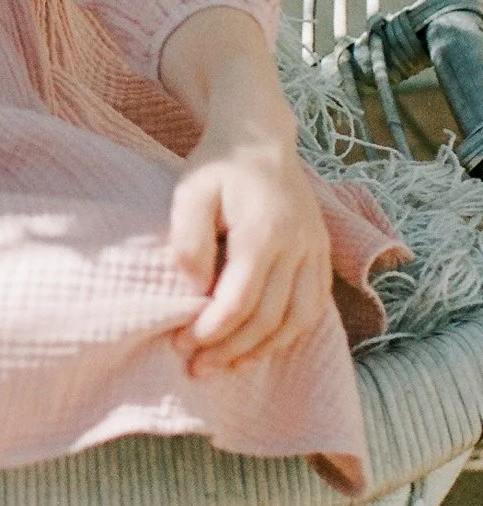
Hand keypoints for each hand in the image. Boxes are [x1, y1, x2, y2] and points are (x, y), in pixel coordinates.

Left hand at [168, 131, 332, 377]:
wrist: (259, 137)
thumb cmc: (217, 166)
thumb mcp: (190, 192)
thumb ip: (189, 239)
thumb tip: (195, 289)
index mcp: (263, 231)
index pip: (240, 301)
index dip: (212, 331)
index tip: (182, 346)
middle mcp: (297, 245)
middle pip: (268, 318)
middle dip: (231, 349)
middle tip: (197, 368)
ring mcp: (315, 250)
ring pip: (297, 319)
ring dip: (262, 350)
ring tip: (227, 366)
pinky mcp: (322, 253)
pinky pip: (314, 307)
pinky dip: (290, 334)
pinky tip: (262, 347)